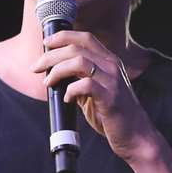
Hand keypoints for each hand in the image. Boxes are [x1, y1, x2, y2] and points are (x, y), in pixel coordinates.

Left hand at [32, 32, 158, 163]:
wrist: (135, 135)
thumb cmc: (113, 114)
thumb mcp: (96, 90)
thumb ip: (80, 78)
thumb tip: (54, 73)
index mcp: (109, 61)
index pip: (85, 38)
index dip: (63, 37)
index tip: (46, 43)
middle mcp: (112, 66)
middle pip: (76, 48)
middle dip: (50, 56)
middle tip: (36, 67)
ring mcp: (112, 81)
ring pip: (79, 62)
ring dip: (57, 70)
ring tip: (48, 82)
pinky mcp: (110, 98)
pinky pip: (85, 85)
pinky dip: (70, 90)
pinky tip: (67, 99)